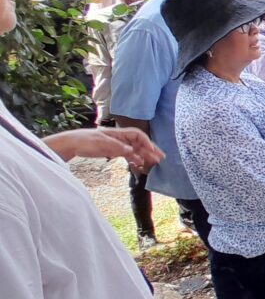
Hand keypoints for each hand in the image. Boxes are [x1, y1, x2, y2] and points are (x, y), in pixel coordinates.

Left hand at [43, 127, 163, 168]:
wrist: (70, 144)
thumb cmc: (84, 141)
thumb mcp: (101, 144)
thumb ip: (117, 147)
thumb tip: (132, 151)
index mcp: (118, 133)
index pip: (138, 136)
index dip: (147, 143)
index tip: (153, 152)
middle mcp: (120, 138)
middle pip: (138, 143)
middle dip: (150, 150)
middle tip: (160, 159)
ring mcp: (116, 144)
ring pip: (134, 149)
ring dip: (144, 156)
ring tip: (152, 163)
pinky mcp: (111, 151)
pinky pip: (127, 155)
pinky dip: (134, 159)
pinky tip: (138, 164)